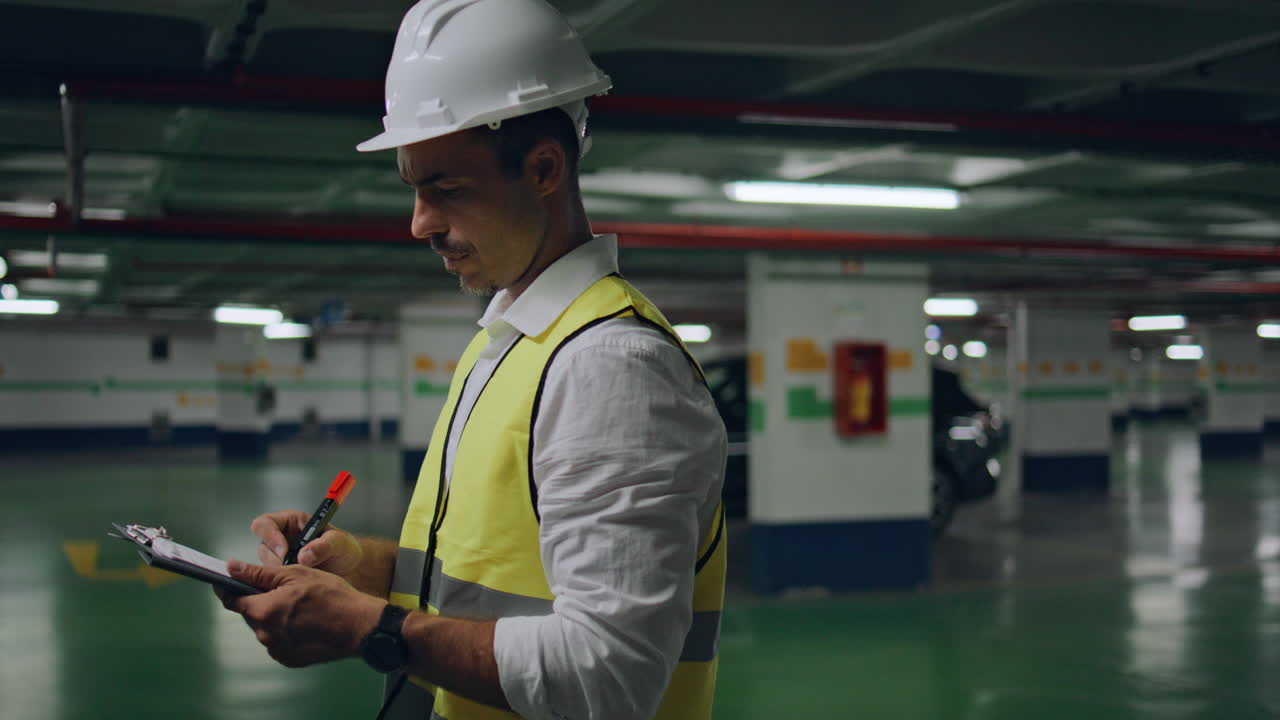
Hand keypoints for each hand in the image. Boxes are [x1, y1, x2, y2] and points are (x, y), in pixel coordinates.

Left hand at [216, 561, 383, 667]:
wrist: (359, 626)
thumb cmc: (332, 597)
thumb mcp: (295, 575)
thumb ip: (259, 573)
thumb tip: (232, 568)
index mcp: (263, 612)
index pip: (232, 600)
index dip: (228, 589)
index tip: (229, 582)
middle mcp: (265, 635)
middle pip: (251, 614)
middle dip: (259, 601)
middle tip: (283, 590)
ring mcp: (277, 650)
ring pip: (265, 628)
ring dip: (273, 616)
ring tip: (300, 606)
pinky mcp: (289, 659)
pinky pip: (278, 641)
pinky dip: (285, 630)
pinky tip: (305, 621)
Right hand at [250, 509, 363, 575]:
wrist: (349, 570)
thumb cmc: (343, 549)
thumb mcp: (340, 542)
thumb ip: (324, 545)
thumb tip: (305, 555)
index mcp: (291, 522)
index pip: (265, 524)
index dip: (270, 536)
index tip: (285, 552)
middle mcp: (280, 539)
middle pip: (263, 547)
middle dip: (276, 561)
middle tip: (293, 570)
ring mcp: (279, 558)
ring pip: (265, 567)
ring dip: (280, 574)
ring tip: (303, 578)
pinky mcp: (280, 576)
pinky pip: (272, 581)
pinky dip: (282, 585)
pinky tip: (299, 586)